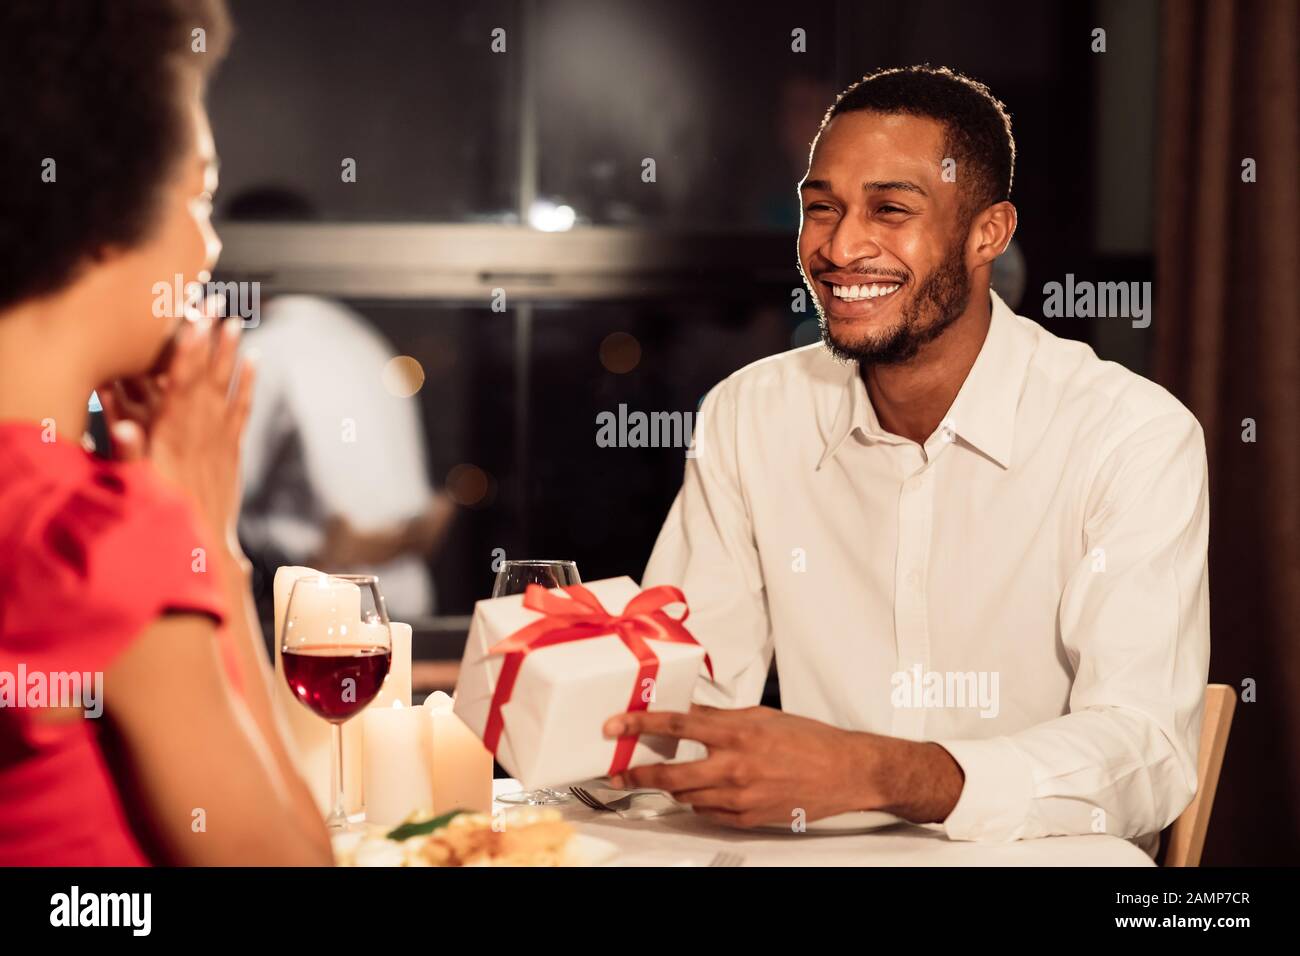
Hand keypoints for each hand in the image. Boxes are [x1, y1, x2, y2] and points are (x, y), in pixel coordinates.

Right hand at [100, 313, 254, 552]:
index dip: (186, 351)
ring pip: (227, 388)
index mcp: (174, 437)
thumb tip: (121, 426)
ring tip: (235, 321)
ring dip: (231, 354)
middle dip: (208, 340)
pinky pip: (244, 409)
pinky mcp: (233, 450)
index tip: (190, 320)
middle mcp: (202, 433)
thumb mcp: (138, 486)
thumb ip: (129, 455)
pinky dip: (249, 384)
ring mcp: (221, 440)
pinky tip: (256, 360)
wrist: (204, 546)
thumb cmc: (164, 516)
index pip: (180, 385)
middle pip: (206, 377)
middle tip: (213, 303)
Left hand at [603, 704, 964, 828]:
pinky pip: (708, 814)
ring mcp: (740, 798)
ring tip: (666, 776)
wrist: (845, 771)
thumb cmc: (810, 740)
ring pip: (686, 797)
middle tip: (621, 768)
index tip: (616, 725)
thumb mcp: (761, 716)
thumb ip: (719, 716)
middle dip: (638, 773)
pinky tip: (703, 791)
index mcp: (738, 733)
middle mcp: (735, 767)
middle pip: (670, 775)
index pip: (676, 725)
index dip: (640, 724)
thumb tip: (686, 710)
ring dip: (671, 787)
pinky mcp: (747, 819)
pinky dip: (699, 802)